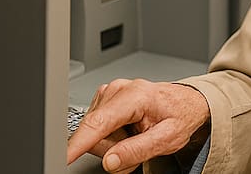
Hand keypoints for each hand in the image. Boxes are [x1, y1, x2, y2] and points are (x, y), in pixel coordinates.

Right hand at [66, 79, 210, 173]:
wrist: (186, 102)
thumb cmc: (180, 115)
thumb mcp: (168, 138)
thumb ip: (137, 150)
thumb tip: (110, 161)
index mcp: (134, 95)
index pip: (98, 123)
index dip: (78, 143)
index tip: (64, 157)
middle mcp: (117, 90)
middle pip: (95, 136)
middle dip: (115, 150)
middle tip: (139, 143)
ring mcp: (108, 94)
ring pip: (94, 135)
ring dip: (115, 145)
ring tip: (137, 136)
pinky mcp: (104, 101)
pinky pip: (96, 130)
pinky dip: (112, 137)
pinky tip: (129, 131)